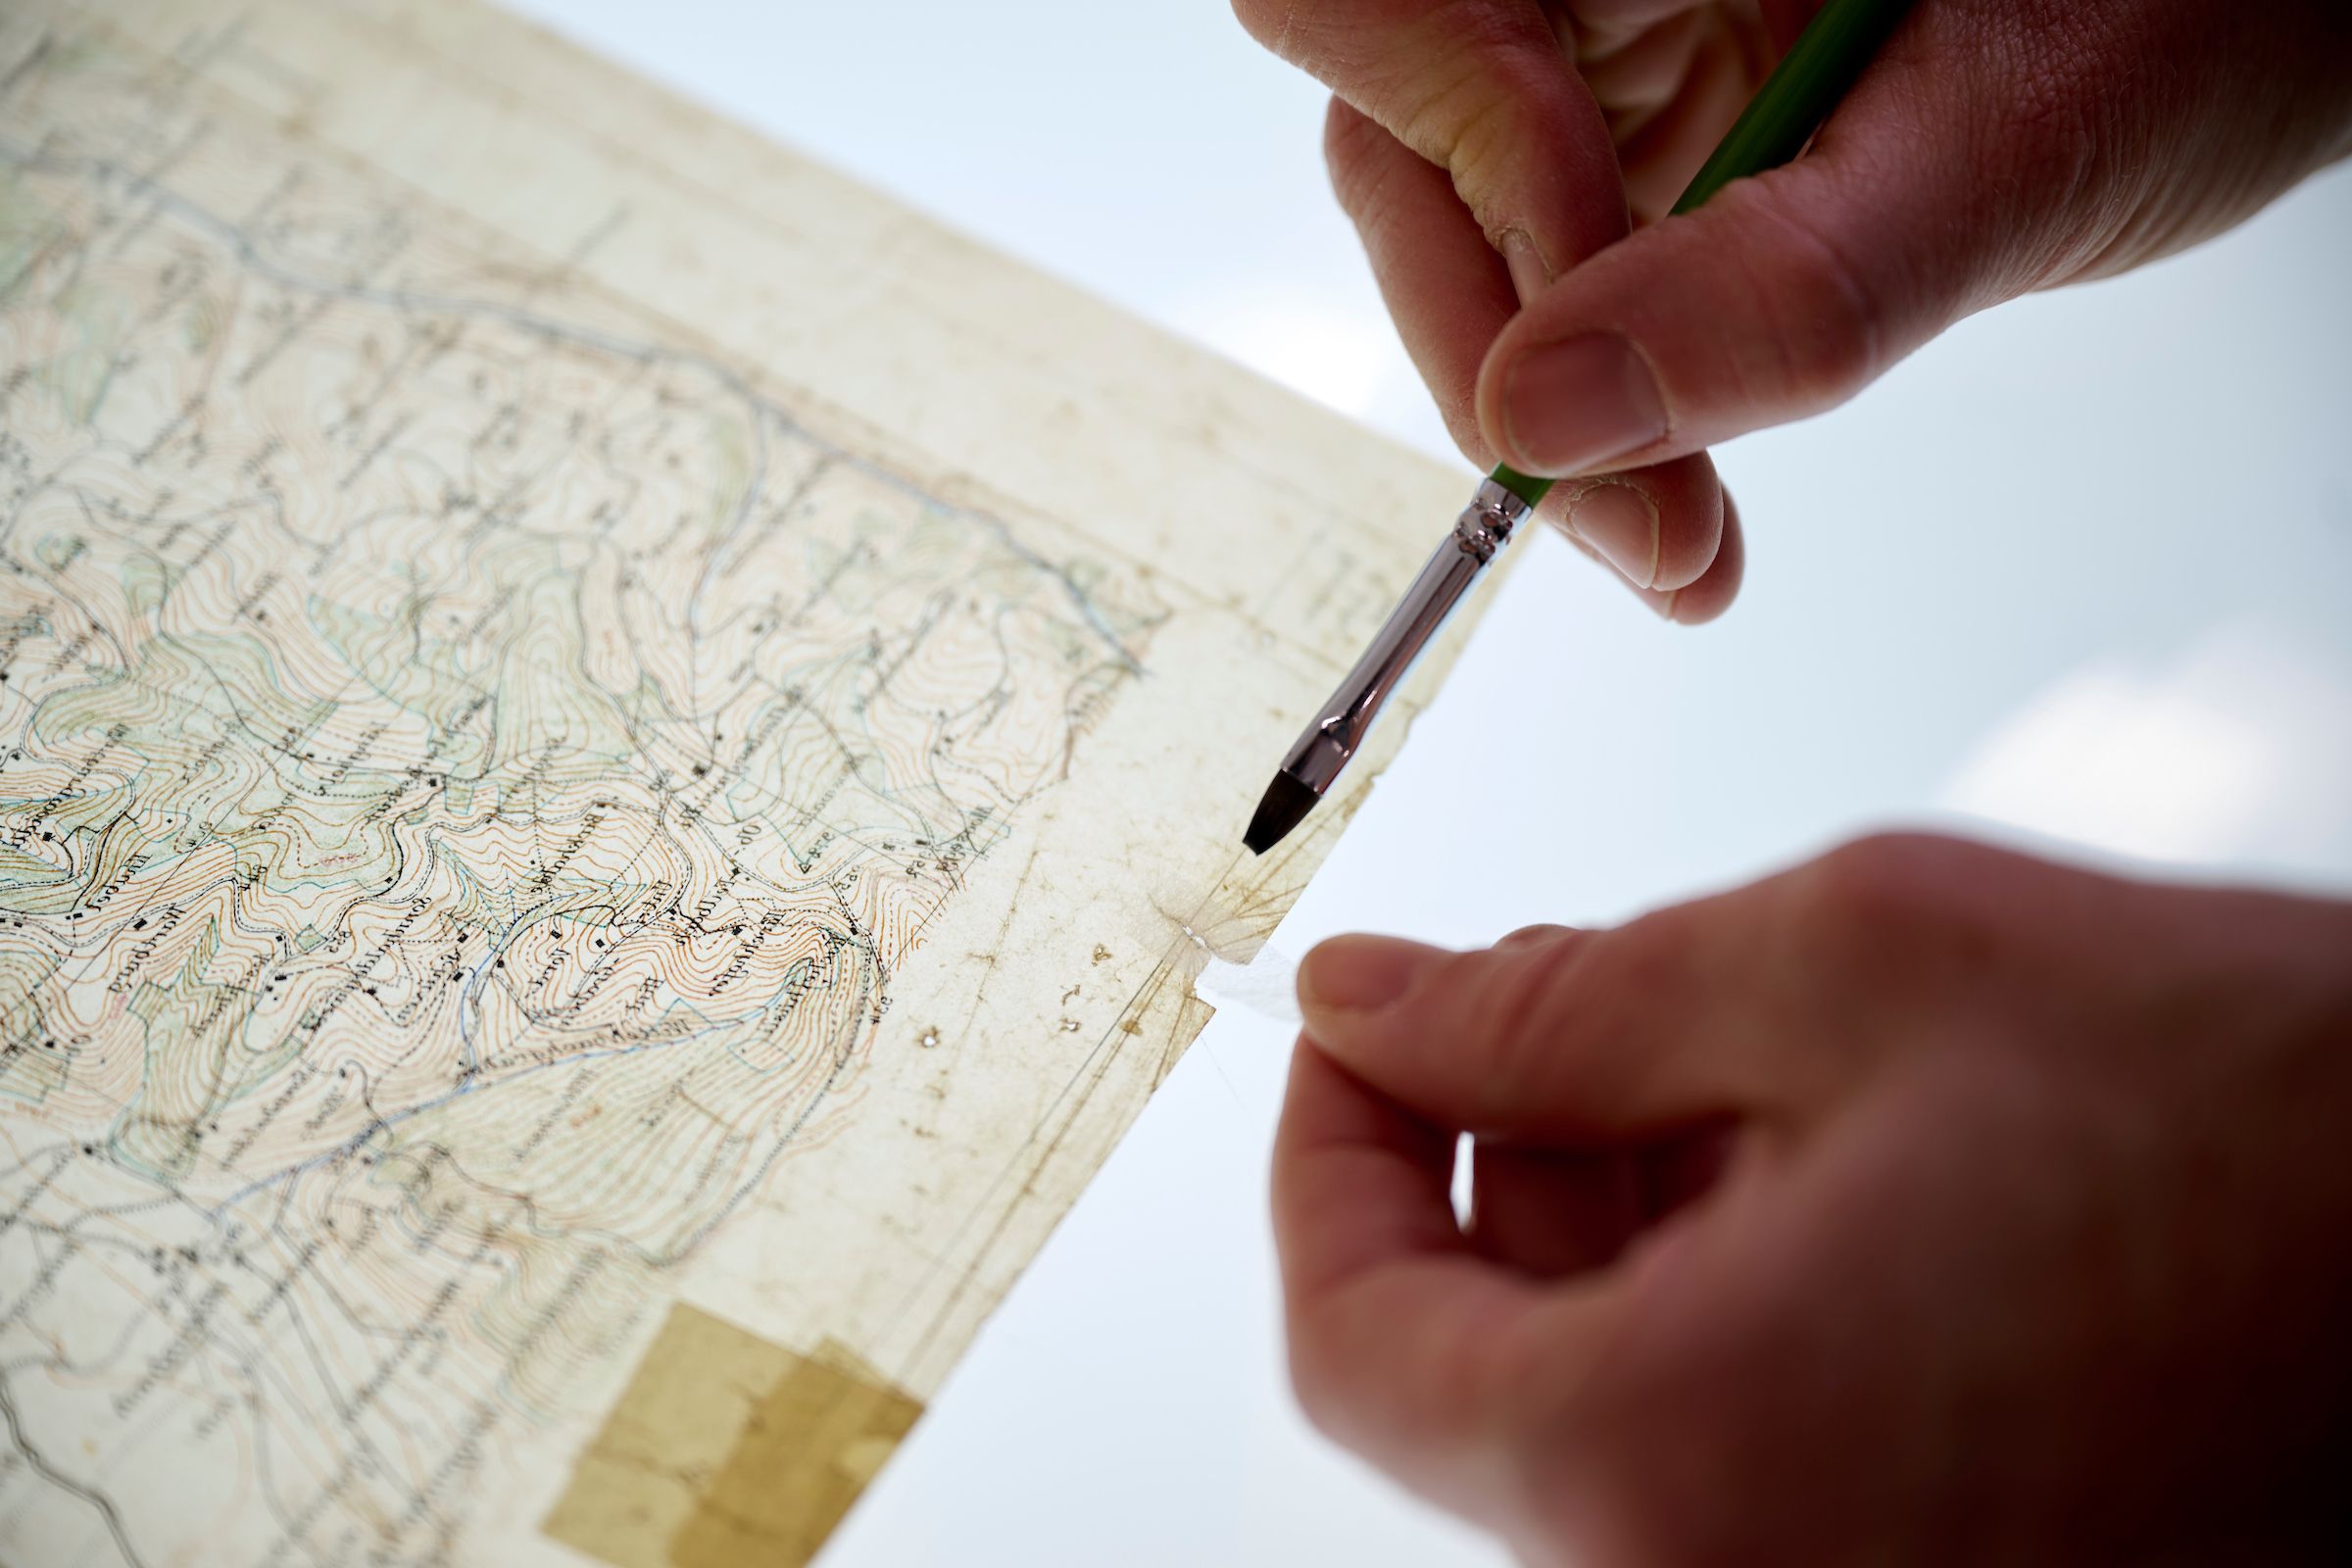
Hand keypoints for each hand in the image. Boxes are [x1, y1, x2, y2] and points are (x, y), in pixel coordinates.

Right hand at [1234, 0, 2351, 619]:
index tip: (1577, 351)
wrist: (2270, 26)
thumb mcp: (2000, 157)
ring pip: (1456, 241)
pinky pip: (1544, 290)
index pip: (1383, 6)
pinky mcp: (1629, 151)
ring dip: (1549, 422)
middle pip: (1400, 149)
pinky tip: (1675, 504)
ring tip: (1676, 542)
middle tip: (1638, 528)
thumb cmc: (2196, 6)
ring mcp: (1600, 57)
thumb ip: (1773, 287)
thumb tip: (1546, 415)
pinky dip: (1602, 420)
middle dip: (1497, 362)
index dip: (1453, 167)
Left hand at [1273, 834, 2351, 1563]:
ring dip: (1610, 1224)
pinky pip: (1729, 1453)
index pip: (1352, 1341)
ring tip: (1733, 1064)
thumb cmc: (2259, 1114)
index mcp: (1689, 1458)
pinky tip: (1816, 1162)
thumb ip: (1555, 1001)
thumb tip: (1365, 1002)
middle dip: (1487, 1167)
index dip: (1326, 1159)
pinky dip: (1716, 1301)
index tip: (1357, 1031)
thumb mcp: (1859, 966)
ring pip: (1604, 1410)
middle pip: (1475, 1380)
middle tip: (1558, 1006)